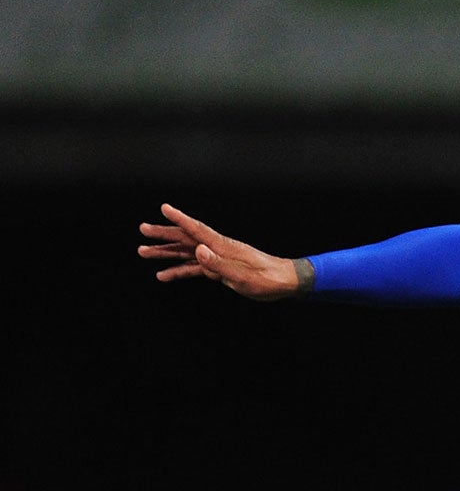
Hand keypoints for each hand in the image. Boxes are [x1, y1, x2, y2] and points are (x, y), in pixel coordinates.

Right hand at [137, 204, 303, 299]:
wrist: (285, 283)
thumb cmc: (268, 279)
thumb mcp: (243, 276)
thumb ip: (219, 264)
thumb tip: (198, 250)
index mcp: (223, 246)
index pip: (197, 229)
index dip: (180, 218)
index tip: (164, 208)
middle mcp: (218, 248)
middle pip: (186, 238)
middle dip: (163, 234)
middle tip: (143, 230)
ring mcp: (218, 258)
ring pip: (186, 253)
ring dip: (166, 253)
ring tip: (144, 252)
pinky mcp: (220, 269)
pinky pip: (195, 268)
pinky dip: (180, 270)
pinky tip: (164, 275)